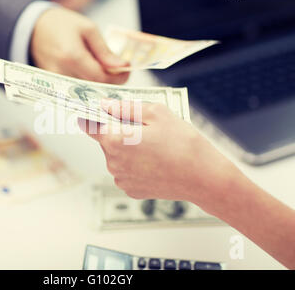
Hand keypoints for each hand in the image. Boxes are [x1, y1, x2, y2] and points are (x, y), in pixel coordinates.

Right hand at [30, 7, 129, 83]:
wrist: (34, 29)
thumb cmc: (62, 25)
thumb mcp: (88, 29)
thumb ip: (104, 51)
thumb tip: (121, 66)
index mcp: (72, 57)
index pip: (101, 78)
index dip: (118, 78)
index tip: (126, 70)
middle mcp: (62, 73)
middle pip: (94, 88)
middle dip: (111, 82)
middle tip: (118, 71)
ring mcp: (56, 81)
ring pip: (86, 92)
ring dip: (100, 84)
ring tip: (105, 70)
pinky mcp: (54, 85)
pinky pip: (76, 90)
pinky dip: (88, 84)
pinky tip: (92, 73)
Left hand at [78, 100, 243, 205]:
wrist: (204, 178)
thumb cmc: (183, 142)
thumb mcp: (157, 114)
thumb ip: (126, 108)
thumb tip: (105, 105)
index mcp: (116, 141)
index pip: (90, 126)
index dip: (90, 116)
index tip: (90, 111)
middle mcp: (113, 162)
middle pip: (106, 140)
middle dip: (119, 131)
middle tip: (143, 127)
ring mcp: (122, 179)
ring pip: (116, 156)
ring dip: (128, 148)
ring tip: (154, 146)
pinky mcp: (132, 190)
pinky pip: (126, 171)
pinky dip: (135, 164)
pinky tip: (155, 161)